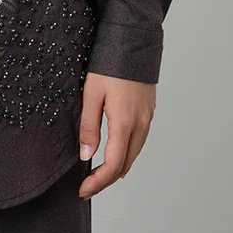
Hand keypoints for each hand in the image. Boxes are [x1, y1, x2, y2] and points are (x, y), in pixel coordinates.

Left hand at [77, 71, 156, 198]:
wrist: (135, 41)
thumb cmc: (110, 63)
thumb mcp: (91, 93)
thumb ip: (89, 126)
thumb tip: (86, 155)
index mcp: (124, 123)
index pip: (112, 165)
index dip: (97, 182)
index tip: (83, 191)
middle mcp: (140, 125)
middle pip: (125, 165)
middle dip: (106, 180)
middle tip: (87, 186)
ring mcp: (147, 119)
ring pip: (134, 154)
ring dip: (117, 168)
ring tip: (97, 174)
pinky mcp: (149, 112)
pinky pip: (139, 142)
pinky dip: (126, 154)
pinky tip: (115, 153)